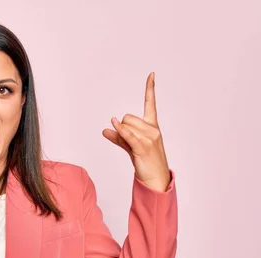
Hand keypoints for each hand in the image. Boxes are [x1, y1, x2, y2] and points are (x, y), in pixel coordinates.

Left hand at [102, 72, 170, 191]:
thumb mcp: (131, 147)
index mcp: (152, 126)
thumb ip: (119, 138)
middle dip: (122, 127)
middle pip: (128, 117)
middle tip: (128, 142)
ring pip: (126, 125)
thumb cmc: (145, 162)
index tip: (151, 74)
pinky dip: (120, 130)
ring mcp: (149, 138)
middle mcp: (153, 129)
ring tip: (131, 149)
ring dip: (121, 134)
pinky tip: (113, 125)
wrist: (156, 179)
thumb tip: (105, 131)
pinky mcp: (143, 147)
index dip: (150, 89)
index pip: (151, 104)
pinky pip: (128, 135)